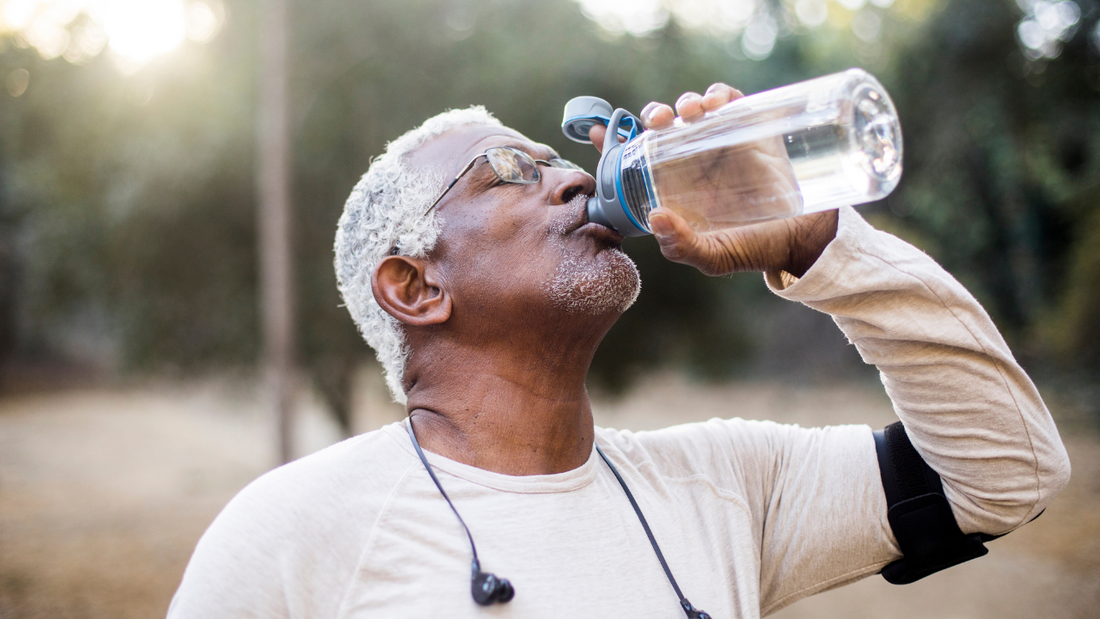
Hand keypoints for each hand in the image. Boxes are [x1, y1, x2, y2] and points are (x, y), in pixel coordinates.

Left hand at [588, 84, 836, 277]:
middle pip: (663, 125)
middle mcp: (692, 161)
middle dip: (654, 114)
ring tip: (688, 114)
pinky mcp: (750, 129)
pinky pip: (729, 100)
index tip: (597, 133)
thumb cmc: (753, 248)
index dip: (613, 142)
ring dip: (684, 103)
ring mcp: (720, 142)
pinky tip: (715, 103)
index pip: (636, 159)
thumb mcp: (712, 256)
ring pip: (692, 109)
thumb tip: (655, 216)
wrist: (802, 238)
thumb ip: (681, 245)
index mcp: (674, 186)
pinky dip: (719, 94)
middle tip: (658, 122)